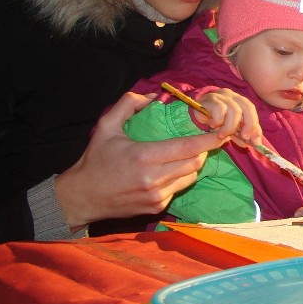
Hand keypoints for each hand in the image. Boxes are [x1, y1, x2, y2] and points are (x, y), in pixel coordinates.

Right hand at [55, 92, 227, 229]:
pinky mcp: (156, 207)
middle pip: (194, 163)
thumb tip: (154, 96)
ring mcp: (156, 196)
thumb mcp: (106, 127)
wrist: (81, 197)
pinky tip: (166, 172)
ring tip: (180, 155)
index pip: (187, 147)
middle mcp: (153, 179)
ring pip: (190, 177)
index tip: (222, 133)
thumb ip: (128, 104)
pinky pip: (178, 189)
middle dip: (200, 151)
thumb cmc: (95, 160)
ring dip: (191, 165)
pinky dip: (178, 178)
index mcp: (144, 157)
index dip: (208, 141)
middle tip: (197, 141)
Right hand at [195, 89, 260, 144]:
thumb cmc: (215, 121)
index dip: (255, 124)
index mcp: (239, 100)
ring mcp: (221, 95)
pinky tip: (212, 125)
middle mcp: (231, 95)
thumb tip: (255, 142)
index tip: (255, 140)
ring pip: (234, 110)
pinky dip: (218, 121)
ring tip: (222, 134)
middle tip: (243, 137)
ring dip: (230, 127)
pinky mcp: (210, 99)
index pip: (251, 109)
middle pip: (247, 106)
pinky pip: (220, 110)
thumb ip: (243, 134)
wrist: (195, 116)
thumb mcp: (231, 129)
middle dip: (248, 124)